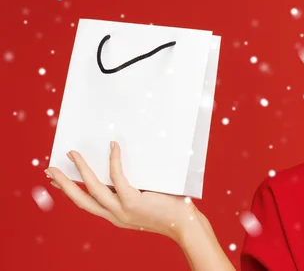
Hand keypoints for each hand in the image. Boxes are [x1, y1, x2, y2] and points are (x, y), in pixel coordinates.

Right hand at [45, 141, 206, 242]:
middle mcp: (115, 216)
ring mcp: (122, 210)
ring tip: (72, 154)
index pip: (87, 203)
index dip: (71, 191)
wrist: (185, 224)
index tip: (57, 181)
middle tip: (50, 169)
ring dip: (80, 170)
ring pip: (93, 189)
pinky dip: (114, 161)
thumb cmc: (171, 209)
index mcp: (115, 216)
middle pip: (81, 199)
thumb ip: (133, 187)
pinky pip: (117, 178)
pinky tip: (113, 147)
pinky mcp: (133, 202)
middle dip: (64, 183)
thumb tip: (127, 163)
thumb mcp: (145, 199)